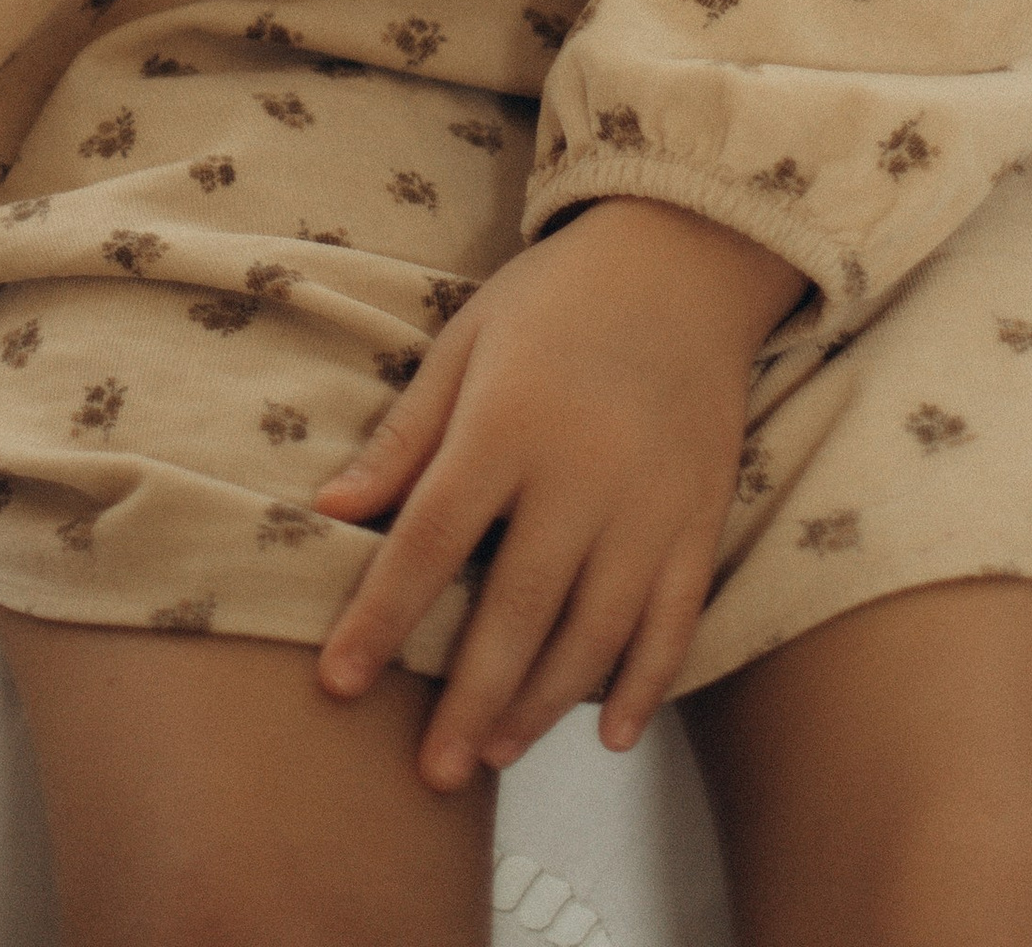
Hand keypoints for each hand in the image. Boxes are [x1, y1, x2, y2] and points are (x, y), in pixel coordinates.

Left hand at [310, 197, 805, 788]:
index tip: (337, 682)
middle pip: (517, 609)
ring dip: (544, 704)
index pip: (431, 540)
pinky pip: (675, 620)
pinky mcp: (699, 518)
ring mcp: (650, 503)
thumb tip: (332, 508)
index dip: (381, 617)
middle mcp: (582, 473)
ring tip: (496, 753)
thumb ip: (406, 434)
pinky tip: (609, 733)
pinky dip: (646, 684)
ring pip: (595, 632)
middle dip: (469, 699)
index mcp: (508, 422)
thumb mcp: (466, 341)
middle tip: (431, 773)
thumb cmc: (558, 298)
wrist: (685, 258)